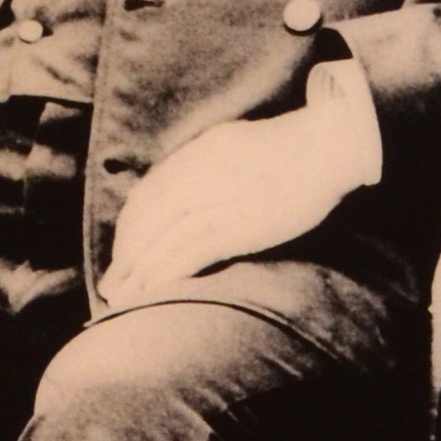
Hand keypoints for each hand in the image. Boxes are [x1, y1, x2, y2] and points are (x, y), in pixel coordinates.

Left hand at [97, 62, 380, 308]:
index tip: (122, 252)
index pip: (150, 194)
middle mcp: (201, 173)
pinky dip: (169, 273)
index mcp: (200, 152)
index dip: (130, 228)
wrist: (328, 144)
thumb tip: (183, 192)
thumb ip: (208, 164)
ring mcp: (219, 198)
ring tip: (125, 297)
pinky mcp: (239, 223)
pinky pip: (193, 251)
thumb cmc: (293, 147)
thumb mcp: (238, 142)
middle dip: (127, 256)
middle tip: (112, 284)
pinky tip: (157, 291)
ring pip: (166, 240)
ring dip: (141, 272)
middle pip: (151, 220)